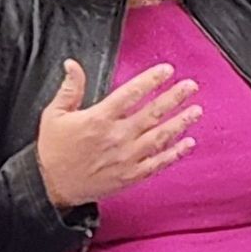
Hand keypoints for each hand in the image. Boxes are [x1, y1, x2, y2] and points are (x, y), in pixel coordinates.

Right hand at [37, 60, 202, 209]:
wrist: (53, 187)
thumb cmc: (54, 150)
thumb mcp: (54, 114)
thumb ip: (69, 88)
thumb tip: (72, 64)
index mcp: (99, 118)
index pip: (131, 94)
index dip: (151, 80)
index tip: (166, 70)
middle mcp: (117, 137)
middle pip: (152, 113)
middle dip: (174, 98)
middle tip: (191, 86)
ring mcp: (126, 158)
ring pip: (159, 137)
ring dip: (180, 122)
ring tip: (196, 111)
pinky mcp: (130, 175)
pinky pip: (157, 163)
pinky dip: (174, 154)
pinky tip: (188, 143)